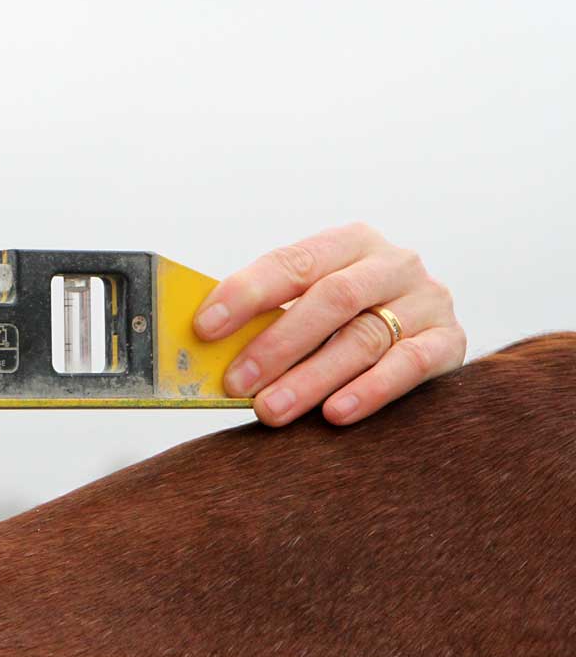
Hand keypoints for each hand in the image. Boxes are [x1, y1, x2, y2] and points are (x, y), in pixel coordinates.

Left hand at [192, 222, 465, 426]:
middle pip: (332, 300)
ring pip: (364, 338)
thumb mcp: (311, 303)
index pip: (293, 262)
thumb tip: (206, 347)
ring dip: (311, 378)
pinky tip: (335, 413)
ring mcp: (428, 300)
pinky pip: (409, 365)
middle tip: (237, 383)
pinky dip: (370, 390)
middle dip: (277, 344)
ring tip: (271, 410)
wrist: (425, 338)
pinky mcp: (450, 341)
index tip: (205, 327)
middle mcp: (393, 263)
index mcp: (349, 243)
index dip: (246, 293)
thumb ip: (270, 316)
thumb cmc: (344, 323)